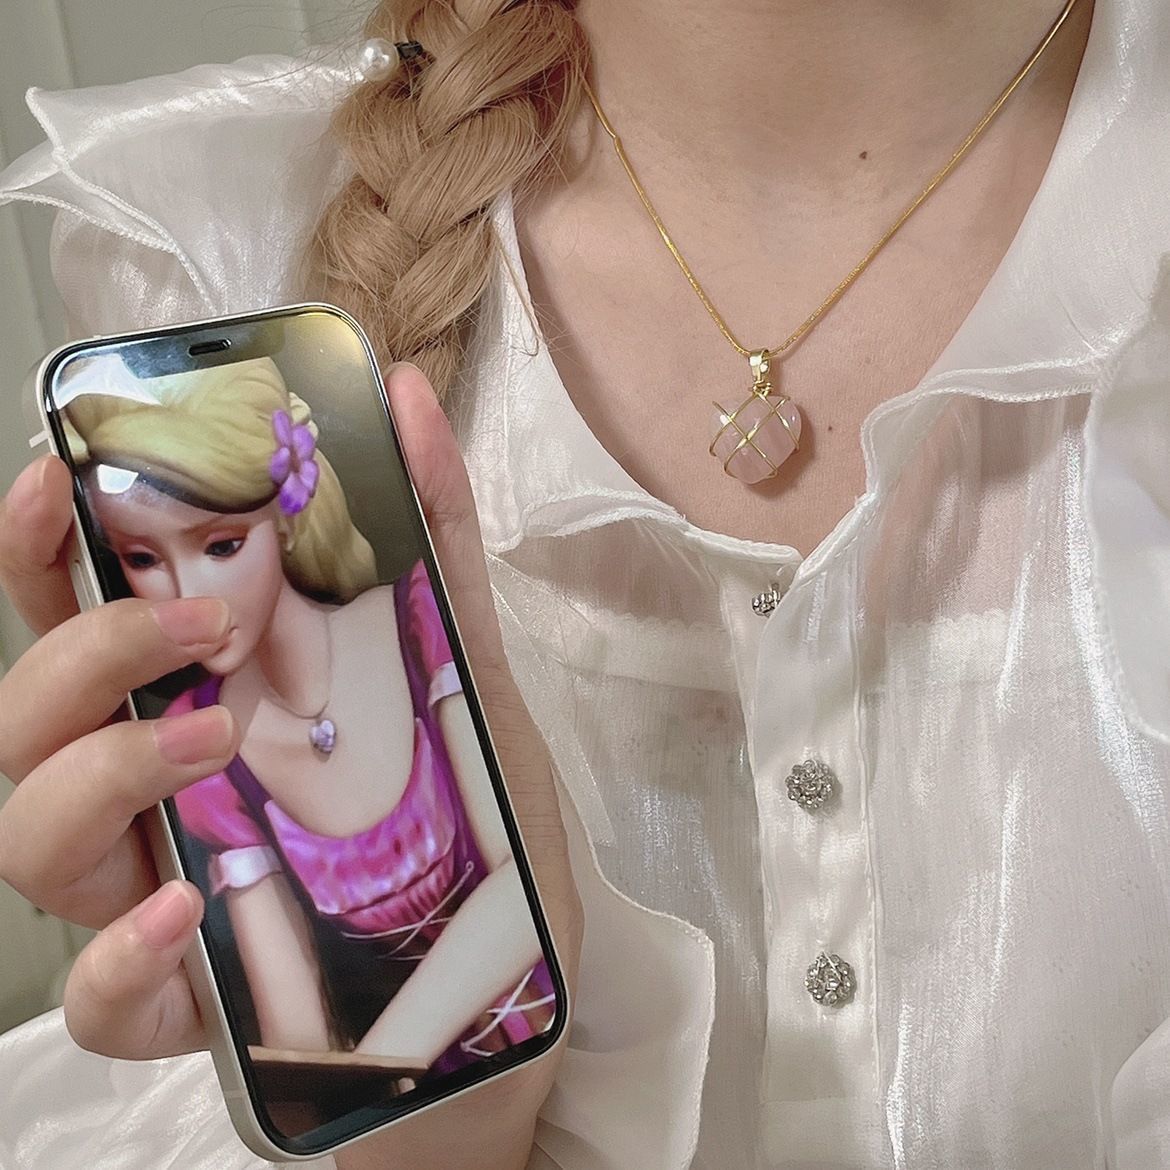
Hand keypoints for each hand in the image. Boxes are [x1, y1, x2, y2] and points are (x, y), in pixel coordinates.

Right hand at [0, 361, 581, 1169]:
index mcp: (195, 702)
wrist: (507, 981)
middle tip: (199, 629)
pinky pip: (98, 990)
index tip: (59, 477)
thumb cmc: (465, 818)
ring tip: (210, 743)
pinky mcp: (180, 1001)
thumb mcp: (457, 669)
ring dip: (99, 774)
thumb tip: (407, 398)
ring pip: (32, 835)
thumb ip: (429, 538)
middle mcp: (147, 792)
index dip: (41, 548)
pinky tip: (186, 911)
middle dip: (88, 652)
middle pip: (30, 714)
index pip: (78, 616)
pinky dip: (122, 951)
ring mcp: (148, 897)